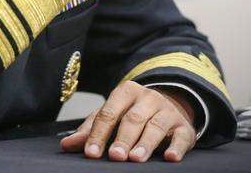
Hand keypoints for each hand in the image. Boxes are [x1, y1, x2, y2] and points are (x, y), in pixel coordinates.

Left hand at [60, 81, 196, 162]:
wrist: (169, 106)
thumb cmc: (133, 114)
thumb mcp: (112, 116)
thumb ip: (90, 130)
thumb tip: (67, 145)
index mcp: (126, 92)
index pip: (109, 113)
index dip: (99, 134)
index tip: (91, 152)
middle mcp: (148, 98)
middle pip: (133, 119)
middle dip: (123, 139)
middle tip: (115, 156)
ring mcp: (168, 111)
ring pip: (156, 126)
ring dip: (146, 144)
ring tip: (136, 158)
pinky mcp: (184, 126)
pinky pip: (182, 136)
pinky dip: (177, 147)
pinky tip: (170, 157)